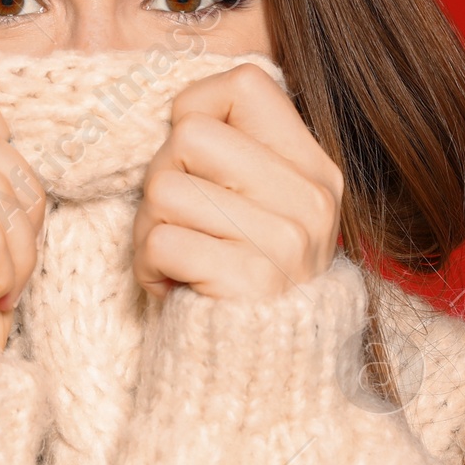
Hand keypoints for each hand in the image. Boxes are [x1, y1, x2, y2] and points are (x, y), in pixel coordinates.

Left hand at [133, 63, 342, 301]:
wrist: (260, 381)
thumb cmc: (239, 281)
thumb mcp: (261, 209)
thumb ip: (235, 154)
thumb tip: (178, 108)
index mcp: (314, 168)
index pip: (245, 82)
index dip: (196, 108)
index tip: (193, 160)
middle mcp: (309, 197)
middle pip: (189, 136)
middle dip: (162, 179)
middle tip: (181, 224)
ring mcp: (285, 239)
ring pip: (164, 188)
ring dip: (149, 229)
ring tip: (178, 260)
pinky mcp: (250, 279)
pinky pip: (161, 241)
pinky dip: (149, 266)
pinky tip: (173, 285)